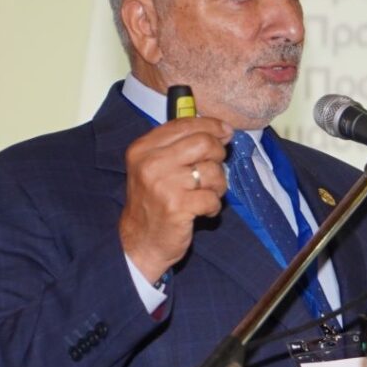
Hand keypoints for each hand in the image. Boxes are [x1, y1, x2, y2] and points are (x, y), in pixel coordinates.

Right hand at [119, 117, 231, 283]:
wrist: (141, 242)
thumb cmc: (153, 203)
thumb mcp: (155, 167)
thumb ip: (179, 146)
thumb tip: (220, 130)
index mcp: (144, 148)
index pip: (185, 124)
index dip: (211, 126)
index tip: (226, 131)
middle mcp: (151, 163)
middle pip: (204, 143)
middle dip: (218, 155)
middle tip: (214, 170)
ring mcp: (164, 184)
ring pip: (213, 171)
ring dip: (217, 185)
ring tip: (205, 195)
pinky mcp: (177, 206)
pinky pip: (213, 198)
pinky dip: (214, 206)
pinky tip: (202, 210)